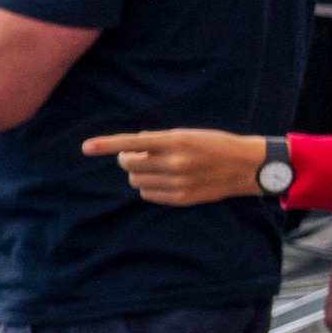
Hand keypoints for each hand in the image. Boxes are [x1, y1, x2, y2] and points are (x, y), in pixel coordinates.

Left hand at [82, 128, 274, 208]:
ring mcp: (177, 182)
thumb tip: (130, 147)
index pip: (133, 142)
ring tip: (160, 167)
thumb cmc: (214, 144)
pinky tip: (166, 180)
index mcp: (176, 140)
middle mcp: (174, 162)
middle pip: (129, 164)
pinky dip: (149, 186)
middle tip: (141, 155)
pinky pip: (147, 194)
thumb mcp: (188, 134)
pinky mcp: (180, 198)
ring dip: (140, 173)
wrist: (246, 166)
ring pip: (136, 180)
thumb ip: (158, 140)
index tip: (85, 147)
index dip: (107, 145)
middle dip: (129, 159)